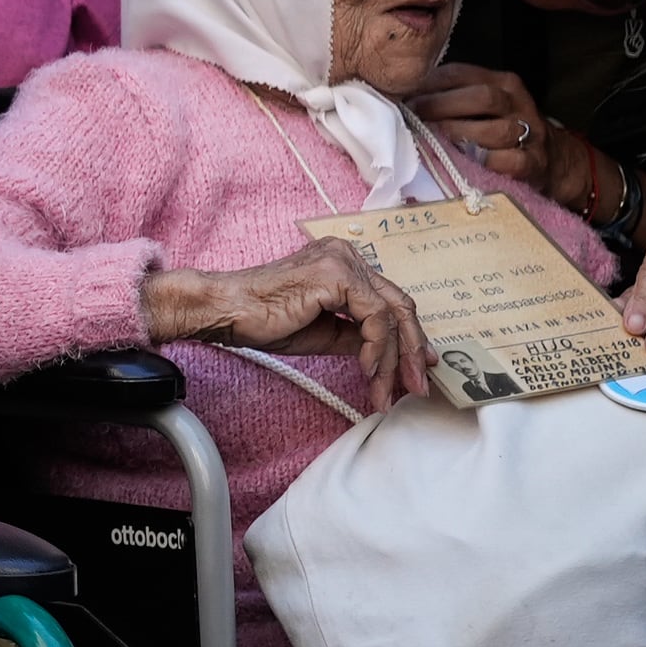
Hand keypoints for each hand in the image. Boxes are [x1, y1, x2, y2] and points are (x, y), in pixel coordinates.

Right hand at [140, 241, 431, 405]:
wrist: (227, 311)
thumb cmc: (263, 319)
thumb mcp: (323, 332)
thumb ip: (356, 335)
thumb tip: (386, 354)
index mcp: (342, 263)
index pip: (388, 299)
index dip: (408, 336)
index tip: (418, 366)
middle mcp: (347, 255)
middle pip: (399, 304)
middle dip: (412, 350)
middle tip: (417, 385)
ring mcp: (343, 262)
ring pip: (391, 314)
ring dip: (394, 359)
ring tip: (385, 391)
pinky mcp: (337, 275)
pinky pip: (374, 318)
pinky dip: (377, 348)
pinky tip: (368, 370)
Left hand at [404, 63, 549, 189]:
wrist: (555, 160)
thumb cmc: (504, 129)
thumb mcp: (484, 105)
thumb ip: (452, 97)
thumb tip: (403, 99)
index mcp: (502, 82)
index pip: (461, 74)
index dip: (429, 85)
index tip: (403, 99)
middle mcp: (518, 103)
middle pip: (482, 97)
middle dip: (441, 108)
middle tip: (413, 120)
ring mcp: (529, 133)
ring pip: (495, 131)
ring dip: (458, 137)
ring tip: (431, 143)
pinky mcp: (533, 163)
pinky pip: (506, 161)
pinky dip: (481, 163)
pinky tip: (461, 164)